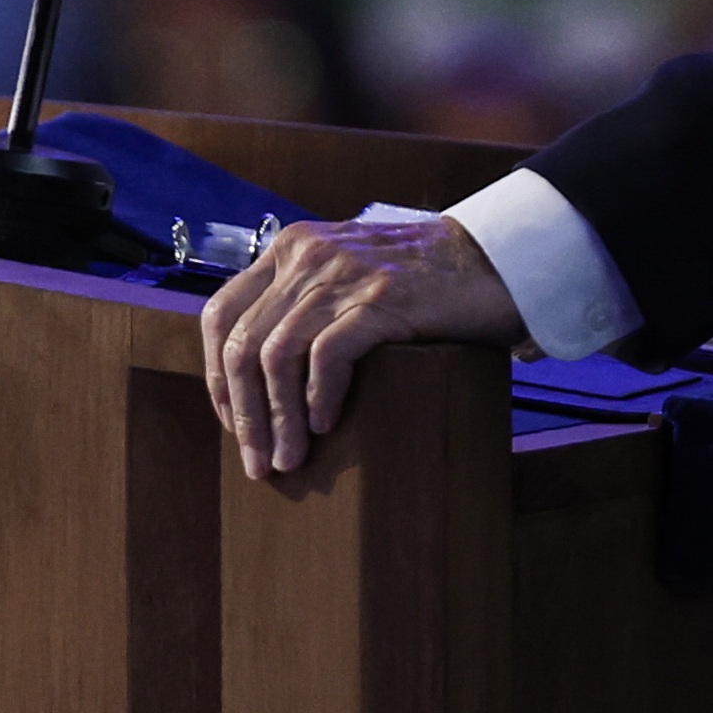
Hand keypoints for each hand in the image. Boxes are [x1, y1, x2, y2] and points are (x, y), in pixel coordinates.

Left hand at [196, 213, 526, 476]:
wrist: (495, 259)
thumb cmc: (423, 285)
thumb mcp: (349, 277)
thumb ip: (308, 305)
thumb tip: (264, 383)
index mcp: (291, 250)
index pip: (221, 315)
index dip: (217, 378)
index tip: (234, 425)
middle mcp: (308, 255)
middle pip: (244, 344)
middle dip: (245, 414)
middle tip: (259, 463)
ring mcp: (344, 273)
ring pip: (277, 356)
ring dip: (279, 419)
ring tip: (292, 459)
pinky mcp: (381, 297)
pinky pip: (327, 353)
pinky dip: (320, 396)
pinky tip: (326, 425)